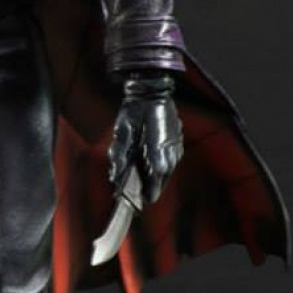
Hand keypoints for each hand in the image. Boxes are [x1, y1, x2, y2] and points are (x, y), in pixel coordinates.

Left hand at [108, 72, 182, 202]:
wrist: (151, 90)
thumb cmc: (134, 111)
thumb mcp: (122, 132)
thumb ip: (118, 156)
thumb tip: (114, 176)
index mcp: (156, 150)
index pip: (155, 180)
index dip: (149, 192)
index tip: (143, 201)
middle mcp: (169, 150)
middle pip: (163, 178)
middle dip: (153, 188)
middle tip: (144, 197)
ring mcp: (176, 145)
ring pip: (169, 170)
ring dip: (159, 178)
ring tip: (149, 185)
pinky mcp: (178, 140)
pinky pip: (172, 159)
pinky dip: (164, 167)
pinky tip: (156, 168)